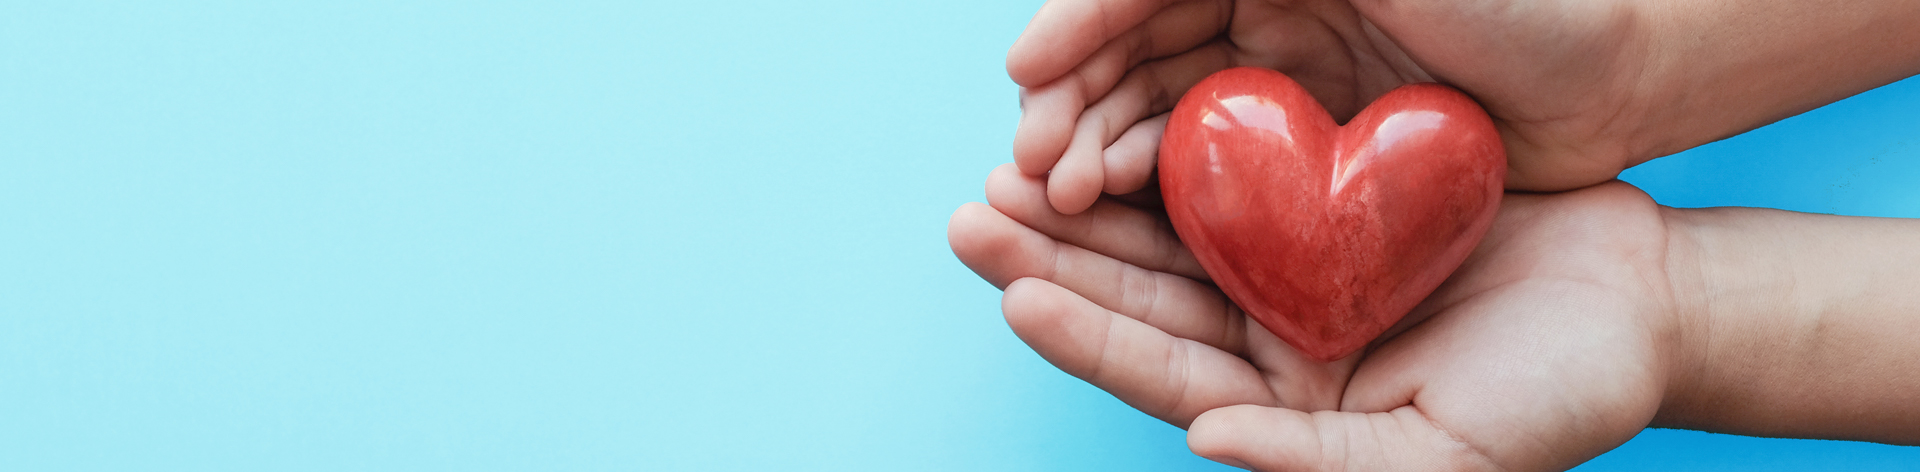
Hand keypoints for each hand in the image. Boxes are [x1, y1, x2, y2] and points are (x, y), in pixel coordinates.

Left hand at [949, 165, 1683, 470]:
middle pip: (1139, 293)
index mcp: (1280, 405)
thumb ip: (1322, 461)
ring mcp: (1292, 264)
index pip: (1160, 371)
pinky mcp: (1323, 197)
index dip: (1085, 334)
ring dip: (1092, 192)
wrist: (1642, 303)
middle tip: (973, 211)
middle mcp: (1267, 338)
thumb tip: (1206, 438)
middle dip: (1053, 253)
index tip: (1014, 291)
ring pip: (1169, 226)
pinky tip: (1121, 111)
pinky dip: (1175, 140)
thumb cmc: (1560, 398)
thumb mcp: (1442, 455)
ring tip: (1016, 158)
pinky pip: (1234, 166)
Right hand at [1007, 0, 1670, 213]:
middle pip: (1130, 59)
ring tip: (1057, 195)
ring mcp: (1280, 90)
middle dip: (1069, 104)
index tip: (1027, 72)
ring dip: (1096, 151)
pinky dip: (1155, 193)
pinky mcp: (1306, 162)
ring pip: (1157, 118)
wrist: (1626, 76)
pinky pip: (1209, 177)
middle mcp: (1259, 17)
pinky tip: (1118, 213)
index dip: (1076, 29)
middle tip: (1029, 162)